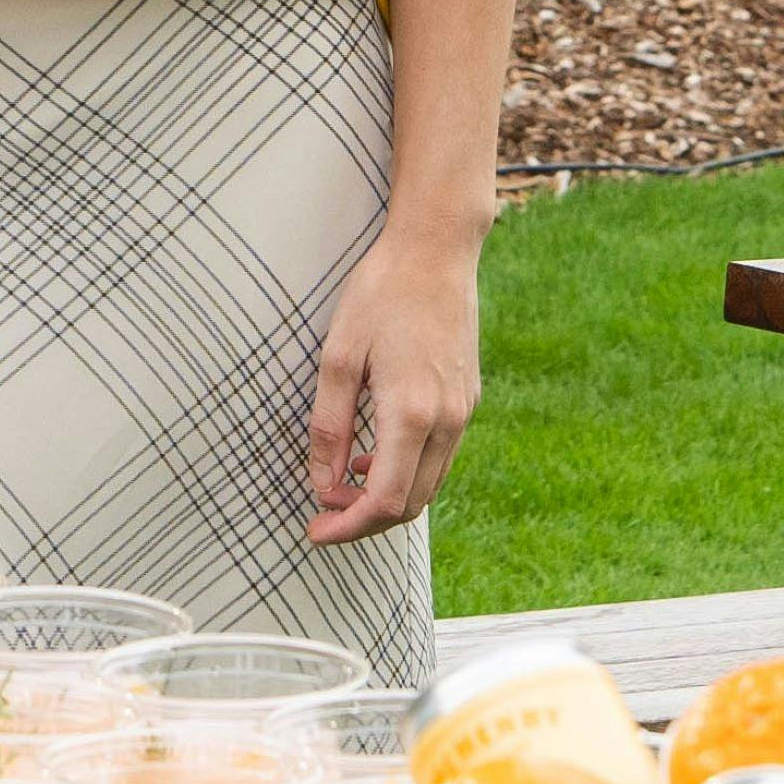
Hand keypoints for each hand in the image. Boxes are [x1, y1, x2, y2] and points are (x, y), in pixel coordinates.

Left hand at [307, 219, 479, 550]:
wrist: (436, 251)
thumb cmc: (380, 294)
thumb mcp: (338, 357)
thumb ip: (330, 426)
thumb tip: (322, 484)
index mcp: (414, 413)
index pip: (385, 501)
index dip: (348, 527)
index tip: (315, 532)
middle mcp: (448, 420)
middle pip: (412, 503)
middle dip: (365, 519)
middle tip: (322, 512)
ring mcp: (464, 411)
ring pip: (430, 483)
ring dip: (387, 495)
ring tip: (341, 483)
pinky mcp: (468, 399)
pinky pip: (440, 455)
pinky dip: (407, 470)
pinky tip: (373, 452)